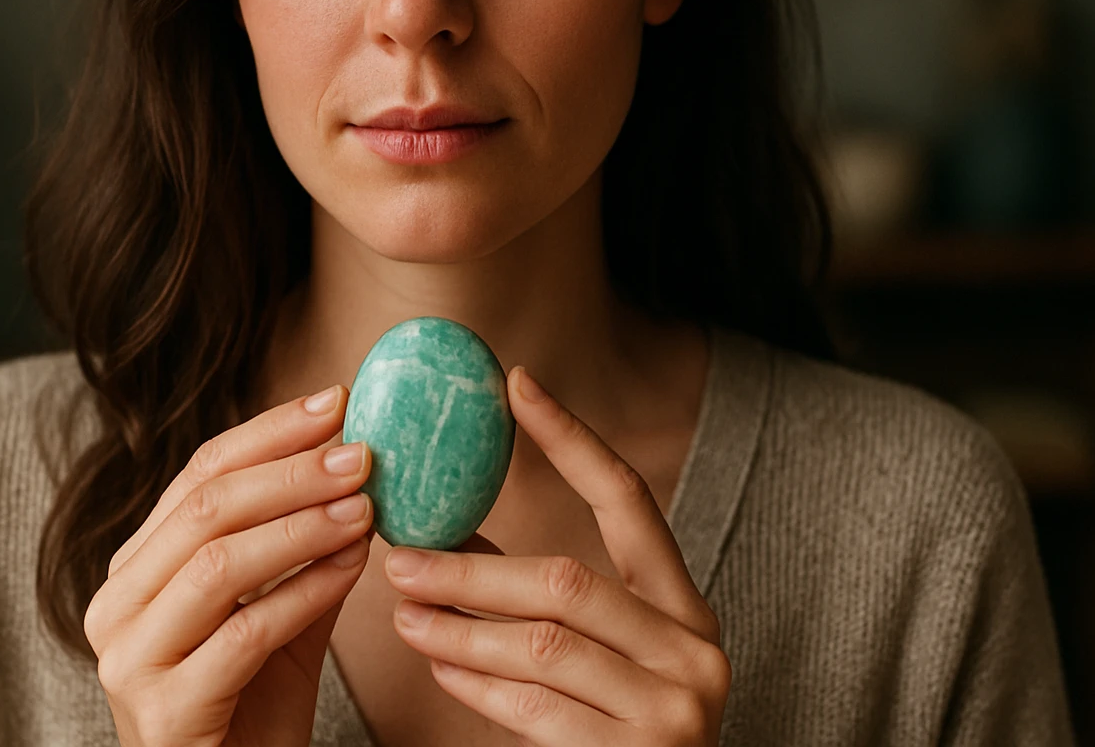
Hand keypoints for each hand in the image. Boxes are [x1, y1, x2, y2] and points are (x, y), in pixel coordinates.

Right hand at [83, 385, 375, 746]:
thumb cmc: (251, 708)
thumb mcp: (280, 615)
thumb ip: (306, 551)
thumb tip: (358, 470)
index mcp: (136, 569)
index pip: (198, 474)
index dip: (269, 432)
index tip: (337, 402)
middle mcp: (116, 605)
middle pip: (204, 509)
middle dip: (291, 471)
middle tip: (361, 452)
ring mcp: (130, 659)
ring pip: (219, 564)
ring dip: (302, 525)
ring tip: (365, 505)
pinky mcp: (164, 710)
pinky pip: (244, 632)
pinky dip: (304, 591)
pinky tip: (352, 566)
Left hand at [383, 366, 730, 745]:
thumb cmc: (612, 734)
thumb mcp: (598, 656)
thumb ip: (546, 598)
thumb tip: (451, 531)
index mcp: (686, 609)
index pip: (630, 500)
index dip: (572, 438)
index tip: (516, 382)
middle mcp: (695, 651)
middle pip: (567, 580)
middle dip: (472, 566)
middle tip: (401, 551)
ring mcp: (674, 710)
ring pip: (543, 645)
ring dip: (458, 623)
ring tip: (400, 605)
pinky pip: (536, 710)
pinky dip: (476, 682)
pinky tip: (437, 660)